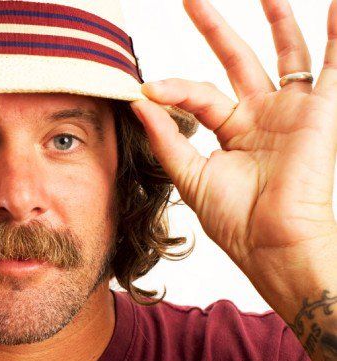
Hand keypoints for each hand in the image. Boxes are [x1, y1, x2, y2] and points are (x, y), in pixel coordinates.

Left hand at [130, 0, 336, 287]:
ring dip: (276, 20)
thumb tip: (137, 101)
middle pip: (237, 60)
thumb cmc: (236, 220)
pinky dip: (335, 38)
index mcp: (232, 131)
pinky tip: (334, 8)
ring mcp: (292, 111)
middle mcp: (262, 116)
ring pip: (285, 54)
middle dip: (216, 30)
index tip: (145, 88)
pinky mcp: (320, 113)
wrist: (273, 244)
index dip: (172, 89)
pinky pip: (331, 68)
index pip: (199, 94)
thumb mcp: (190, 175)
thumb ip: (166, 136)